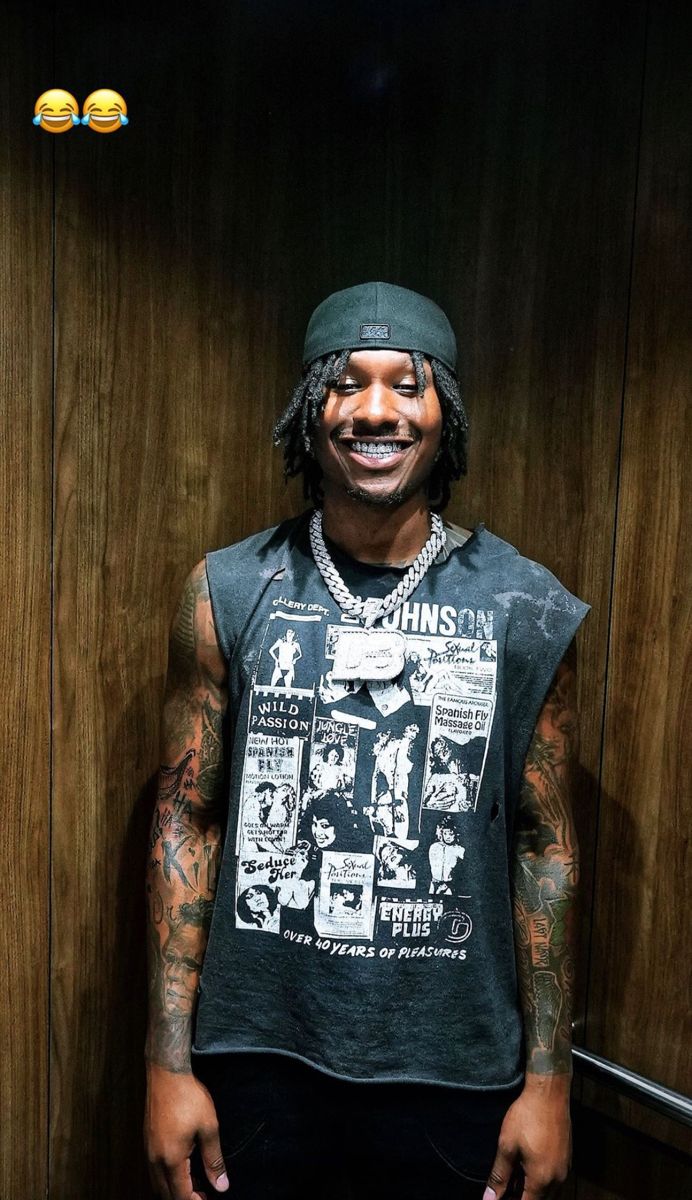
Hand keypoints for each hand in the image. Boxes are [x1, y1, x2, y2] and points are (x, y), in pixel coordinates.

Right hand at [145, 1063, 227, 1199]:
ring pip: (158, 1183)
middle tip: (204, 1194)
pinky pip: (154, 1170)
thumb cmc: (189, 1098)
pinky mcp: (147, 1140)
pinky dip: (167, 1176)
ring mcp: (148, 1150)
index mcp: (171, 1160)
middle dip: (183, 1198)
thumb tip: (221, 1186)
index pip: (180, 1195)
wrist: (166, 1073)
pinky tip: (182, 1166)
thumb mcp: (209, 1128)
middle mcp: (155, 1160)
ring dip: (174, 1189)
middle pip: (166, 1194)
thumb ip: (214, 1160)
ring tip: (195, 1182)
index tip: (208, 1198)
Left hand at [484, 1075, 571, 1199]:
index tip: (500, 1198)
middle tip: (504, 1191)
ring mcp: (565, 1168)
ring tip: (513, 1180)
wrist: (550, 1093)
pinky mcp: (567, 1158)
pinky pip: (554, 1179)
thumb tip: (489, 1199)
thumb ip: (499, 1176)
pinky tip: (526, 1169)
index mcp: (542, 1179)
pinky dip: (540, 1180)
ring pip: (548, 1192)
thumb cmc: (527, 1117)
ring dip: (532, 1191)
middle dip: (522, 1198)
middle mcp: (557, 1178)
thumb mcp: (507, 1146)